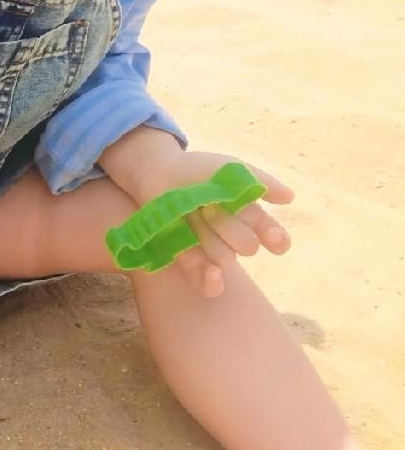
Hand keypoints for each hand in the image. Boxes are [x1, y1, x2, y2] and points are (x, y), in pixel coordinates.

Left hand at [128, 149, 293, 297]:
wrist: (160, 171)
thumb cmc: (199, 170)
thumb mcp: (231, 169)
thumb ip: (261, 181)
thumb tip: (290, 197)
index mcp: (248, 215)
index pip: (272, 236)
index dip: (276, 239)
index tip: (274, 239)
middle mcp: (233, 235)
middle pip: (248, 247)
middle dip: (232, 228)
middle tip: (210, 207)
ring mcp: (211, 248)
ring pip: (226, 259)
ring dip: (212, 237)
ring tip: (194, 216)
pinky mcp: (188, 259)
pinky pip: (206, 280)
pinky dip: (211, 280)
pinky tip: (214, 274)